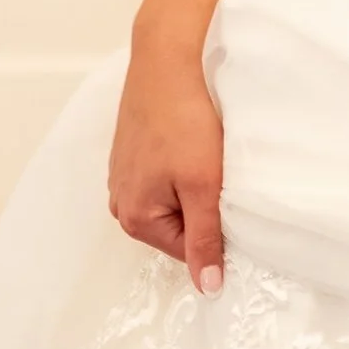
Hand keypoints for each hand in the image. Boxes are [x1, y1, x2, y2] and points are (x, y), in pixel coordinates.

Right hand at [109, 39, 226, 290]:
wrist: (166, 61)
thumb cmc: (184, 121)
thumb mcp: (202, 187)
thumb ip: (205, 240)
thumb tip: (207, 288)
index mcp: (134, 218)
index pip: (188, 250)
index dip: (216, 228)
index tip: (228, 199)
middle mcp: (120, 202)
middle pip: (178, 226)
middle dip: (202, 206)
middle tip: (216, 173)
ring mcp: (123, 176)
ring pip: (173, 199)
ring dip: (193, 184)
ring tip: (203, 154)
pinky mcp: (131, 153)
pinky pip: (163, 176)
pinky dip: (181, 165)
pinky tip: (190, 141)